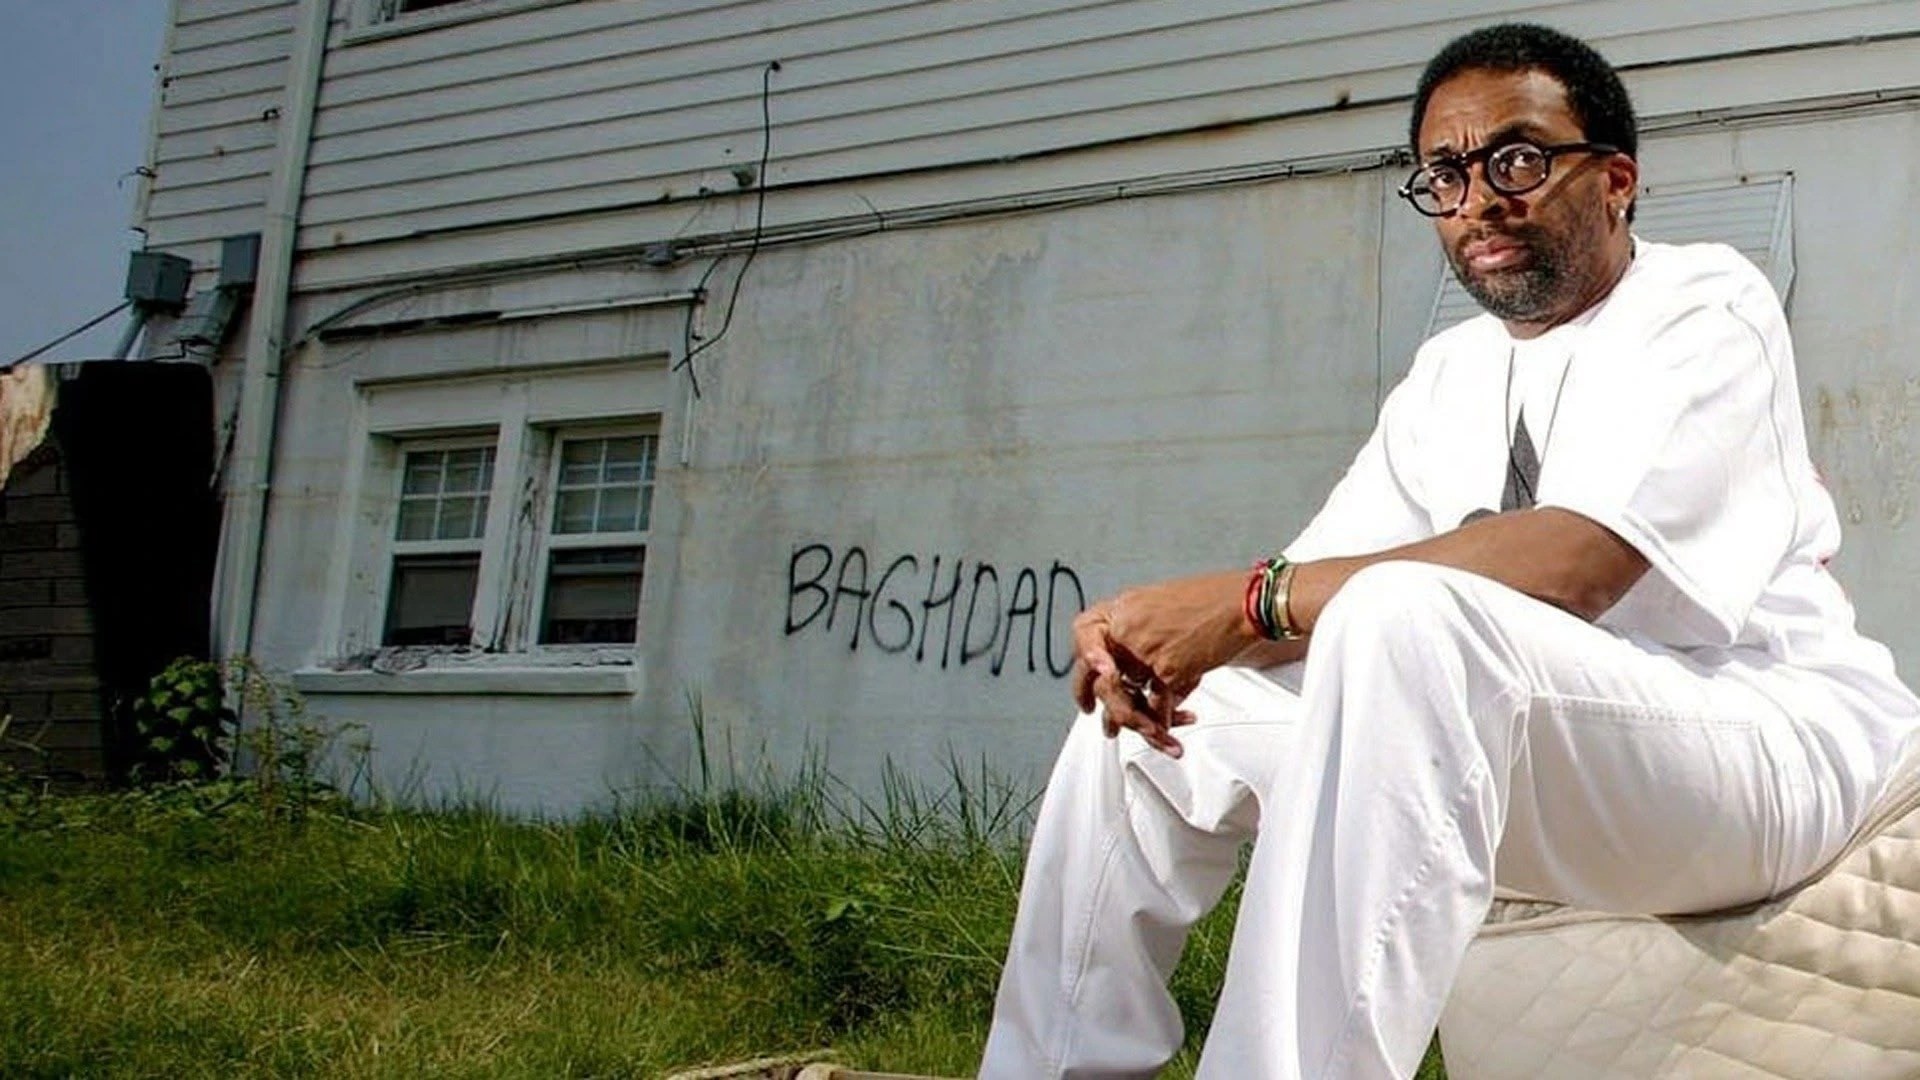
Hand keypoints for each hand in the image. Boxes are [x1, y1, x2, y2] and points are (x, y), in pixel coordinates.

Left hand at [1070, 570, 1254, 755]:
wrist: (1243, 603)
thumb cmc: (1212, 600)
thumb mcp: (1160, 604)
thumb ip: (1138, 631)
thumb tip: (1131, 668)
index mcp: (1123, 609)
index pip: (1084, 632)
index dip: (1084, 657)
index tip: (1092, 676)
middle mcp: (1128, 628)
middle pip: (1098, 673)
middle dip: (1103, 703)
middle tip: (1107, 721)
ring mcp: (1145, 650)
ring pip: (1127, 698)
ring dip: (1137, 723)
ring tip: (1146, 734)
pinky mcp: (1168, 669)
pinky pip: (1157, 707)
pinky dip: (1164, 725)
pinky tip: (1169, 734)